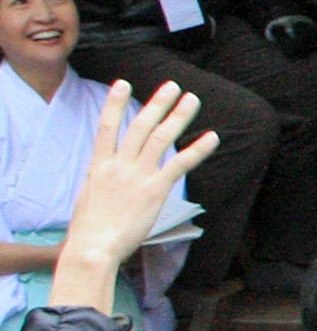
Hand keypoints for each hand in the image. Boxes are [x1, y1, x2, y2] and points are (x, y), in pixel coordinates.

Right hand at [50, 83, 215, 310]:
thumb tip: (106, 182)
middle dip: (157, 103)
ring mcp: (137, 175)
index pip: (107, 127)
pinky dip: (198, 148)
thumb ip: (101, 184)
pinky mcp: (155, 189)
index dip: (114, 103)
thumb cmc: (89, 230)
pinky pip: (180, 163)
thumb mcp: (89, 199)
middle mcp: (118, 165)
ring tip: (192, 99)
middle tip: (172, 85)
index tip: (122, 83)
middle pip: (140, 126)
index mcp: (98, 166)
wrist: (93, 246)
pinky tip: (212, 137)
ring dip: (178, 116)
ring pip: (161, 137)